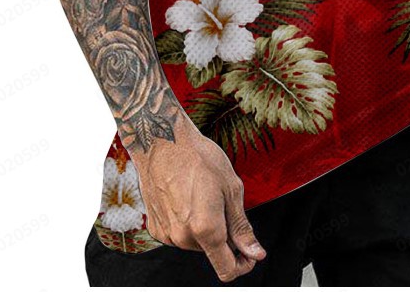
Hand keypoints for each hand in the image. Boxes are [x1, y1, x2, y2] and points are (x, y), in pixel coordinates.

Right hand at [129, 112, 265, 281]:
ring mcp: (166, 232)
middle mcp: (183, 237)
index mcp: (206, 229)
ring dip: (205, 229)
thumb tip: (254, 252)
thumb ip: (241, 226)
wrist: (162, 140)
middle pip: (212, 252)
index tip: (248, 252)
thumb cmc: (197, 157)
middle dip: (224, 236)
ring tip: (203, 195)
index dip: (243, 264)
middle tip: (223, 203)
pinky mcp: (155, 226)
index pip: (227, 269)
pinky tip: (188, 197)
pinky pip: (179, 233)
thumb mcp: (231, 188)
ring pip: (196, 243)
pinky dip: (188, 222)